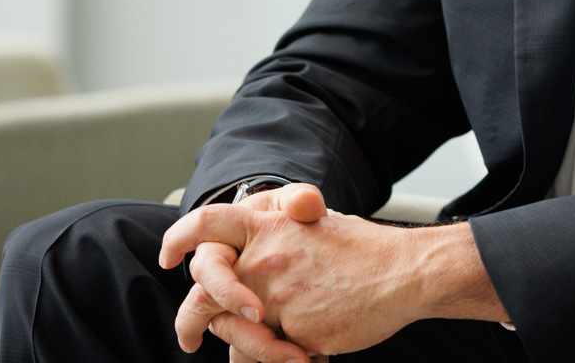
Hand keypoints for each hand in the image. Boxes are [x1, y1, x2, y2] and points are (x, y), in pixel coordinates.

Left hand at [160, 184, 507, 358]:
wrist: (406, 271)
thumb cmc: (365, 251)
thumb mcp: (314, 229)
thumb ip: (275, 246)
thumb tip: (247, 275)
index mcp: (269, 227)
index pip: (208, 224)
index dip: (180, 239)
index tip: (169, 258)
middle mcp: (264, 259)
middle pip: (206, 293)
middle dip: (190, 321)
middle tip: (189, 337)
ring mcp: (277, 297)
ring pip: (237, 335)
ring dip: (245, 348)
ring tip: (272, 351)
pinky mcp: (294, 331)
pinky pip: (271, 355)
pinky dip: (283, 358)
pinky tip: (309, 350)